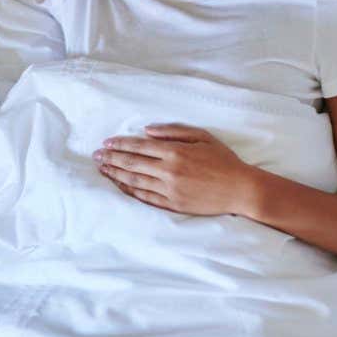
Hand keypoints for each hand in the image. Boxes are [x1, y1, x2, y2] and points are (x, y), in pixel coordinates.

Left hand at [92, 123, 257, 215]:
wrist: (240, 189)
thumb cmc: (224, 160)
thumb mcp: (202, 136)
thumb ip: (173, 131)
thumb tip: (147, 131)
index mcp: (175, 151)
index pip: (140, 146)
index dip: (120, 144)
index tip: (106, 143)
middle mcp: (169, 170)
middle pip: (132, 163)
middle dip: (111, 158)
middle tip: (96, 156)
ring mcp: (170, 189)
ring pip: (135, 180)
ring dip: (116, 174)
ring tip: (102, 169)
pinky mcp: (173, 204)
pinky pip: (145, 197)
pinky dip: (129, 190)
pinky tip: (120, 185)